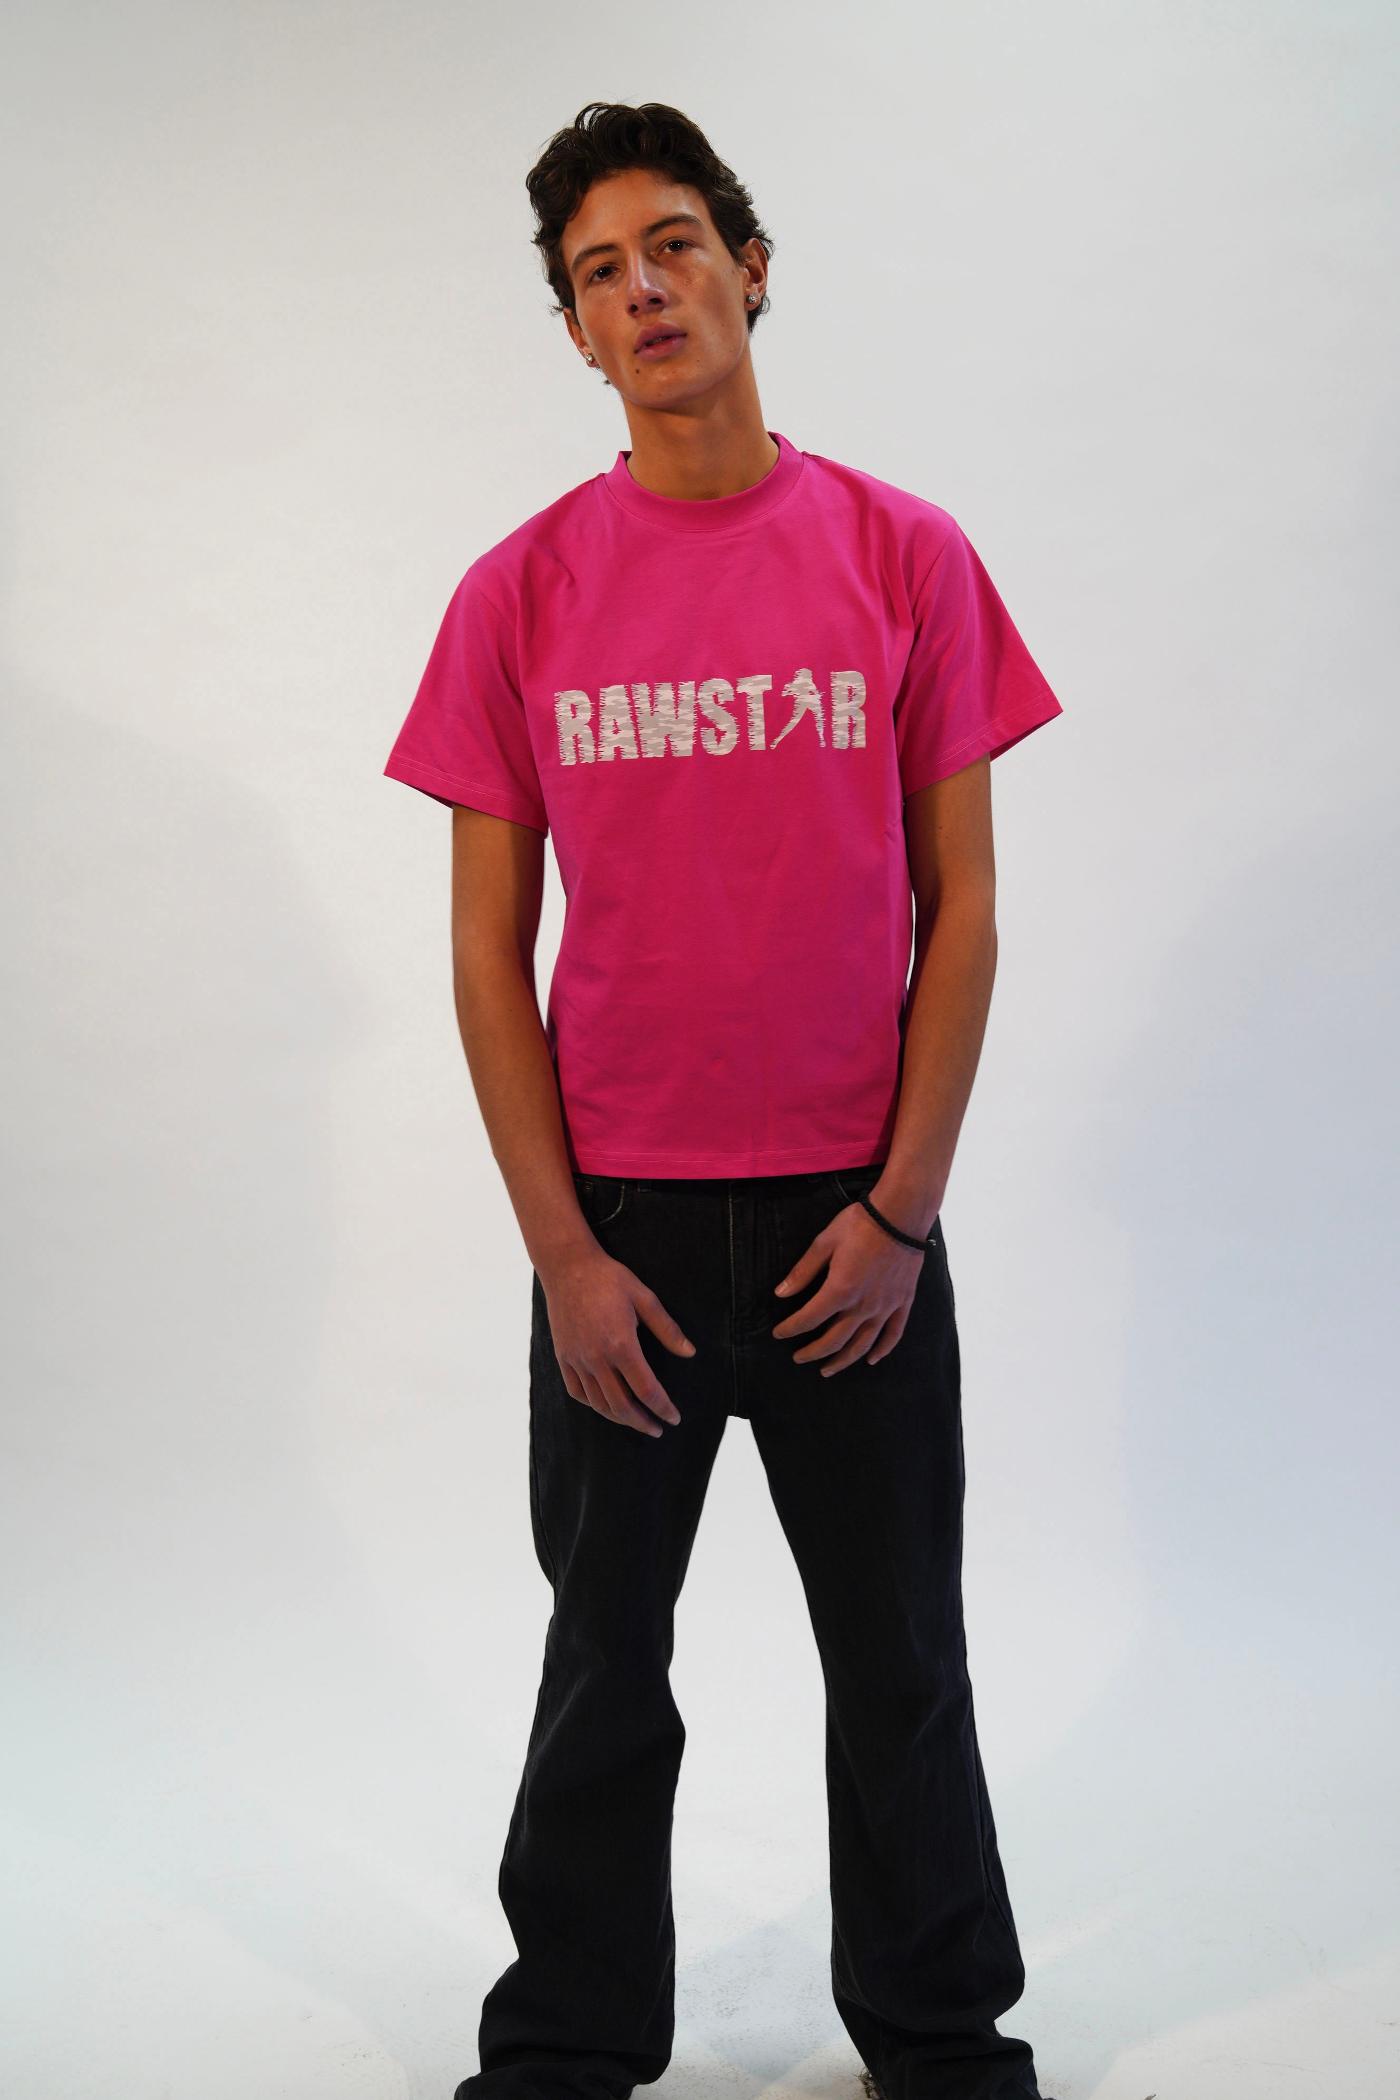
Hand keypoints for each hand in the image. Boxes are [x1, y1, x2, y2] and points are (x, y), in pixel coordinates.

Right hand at [540, 1244, 693, 1435]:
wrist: (567, 1267)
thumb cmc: (609, 1279)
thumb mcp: (644, 1298)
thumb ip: (667, 1329)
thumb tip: (690, 1352)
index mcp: (621, 1345)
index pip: (646, 1390)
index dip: (663, 1408)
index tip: (674, 1418)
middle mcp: (597, 1358)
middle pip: (622, 1405)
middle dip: (642, 1422)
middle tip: (658, 1429)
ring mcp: (577, 1360)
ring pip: (598, 1403)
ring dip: (619, 1418)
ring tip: (636, 1421)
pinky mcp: (564, 1357)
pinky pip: (577, 1391)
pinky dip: (593, 1404)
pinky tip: (605, 1406)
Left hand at [772, 1193, 926, 1372]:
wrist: (900, 1215)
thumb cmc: (859, 1224)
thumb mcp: (824, 1243)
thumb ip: (803, 1271)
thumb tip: (781, 1293)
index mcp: (840, 1290)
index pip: (809, 1319)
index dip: (791, 1329)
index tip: (778, 1333)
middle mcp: (863, 1305)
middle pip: (834, 1340)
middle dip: (813, 1352)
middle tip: (798, 1358)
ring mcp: (885, 1307)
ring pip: (862, 1344)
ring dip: (843, 1360)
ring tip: (828, 1370)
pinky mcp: (902, 1302)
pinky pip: (893, 1334)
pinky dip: (882, 1350)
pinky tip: (871, 1360)